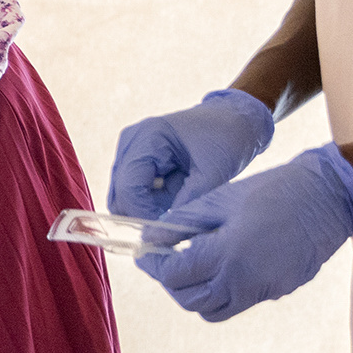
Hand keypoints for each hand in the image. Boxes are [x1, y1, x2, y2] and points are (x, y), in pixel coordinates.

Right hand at [108, 87, 275, 218]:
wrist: (232, 120)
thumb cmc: (226, 139)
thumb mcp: (213, 174)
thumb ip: (186, 204)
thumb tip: (164, 233)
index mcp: (148, 137)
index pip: (129, 186)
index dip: (142, 214)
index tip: (165, 231)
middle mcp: (131, 142)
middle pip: (120, 193)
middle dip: (142, 214)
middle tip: (172, 226)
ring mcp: (130, 150)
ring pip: (122, 196)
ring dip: (146, 209)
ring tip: (176, 209)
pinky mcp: (135, 160)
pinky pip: (132, 191)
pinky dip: (149, 203)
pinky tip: (172, 201)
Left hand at [135, 143, 352, 320]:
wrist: (329, 197)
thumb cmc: (274, 189)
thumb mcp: (221, 199)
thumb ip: (183, 222)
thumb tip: (152, 238)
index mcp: (226, 254)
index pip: (174, 276)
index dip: (154, 267)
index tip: (146, 256)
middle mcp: (243, 280)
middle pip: (190, 301)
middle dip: (172, 285)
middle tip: (166, 263)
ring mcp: (264, 290)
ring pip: (214, 311)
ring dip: (197, 295)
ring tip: (193, 268)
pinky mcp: (279, 291)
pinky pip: (240, 302)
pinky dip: (224, 292)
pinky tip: (225, 266)